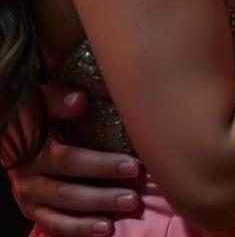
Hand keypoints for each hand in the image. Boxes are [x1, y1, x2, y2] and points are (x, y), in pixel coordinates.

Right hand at [7, 86, 139, 236]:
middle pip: (68, 191)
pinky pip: (55, 225)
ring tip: (122, 213)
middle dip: (103, 195)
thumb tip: (79, 100)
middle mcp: (30, 180)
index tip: (134, 166)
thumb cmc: (37, 116)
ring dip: (94, 215)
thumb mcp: (42, 102)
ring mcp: (29, 199)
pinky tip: (104, 229)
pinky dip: (79, 230)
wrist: (12, 139)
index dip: (101, 165)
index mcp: (34, 152)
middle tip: (134, 197)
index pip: (69, 161)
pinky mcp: (33, 211)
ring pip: (63, 212)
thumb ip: (58, 99)